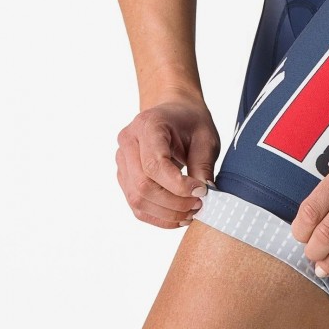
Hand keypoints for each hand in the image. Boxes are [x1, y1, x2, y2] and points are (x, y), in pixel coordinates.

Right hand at [115, 91, 219, 228]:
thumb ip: (203, 164)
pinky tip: (179, 216)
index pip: (154, 165)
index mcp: (148, 126)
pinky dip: (158, 217)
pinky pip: (137, 205)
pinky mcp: (125, 177)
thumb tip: (203, 195)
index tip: (201, 192)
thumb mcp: (206, 137)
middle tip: (199, 205)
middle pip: (143, 186)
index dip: (178, 186)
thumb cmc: (191, 121)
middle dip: (174, 203)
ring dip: (167, 213)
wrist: (174, 112)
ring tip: (192, 212)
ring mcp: (122, 161)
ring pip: (137, 199)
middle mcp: (128, 142)